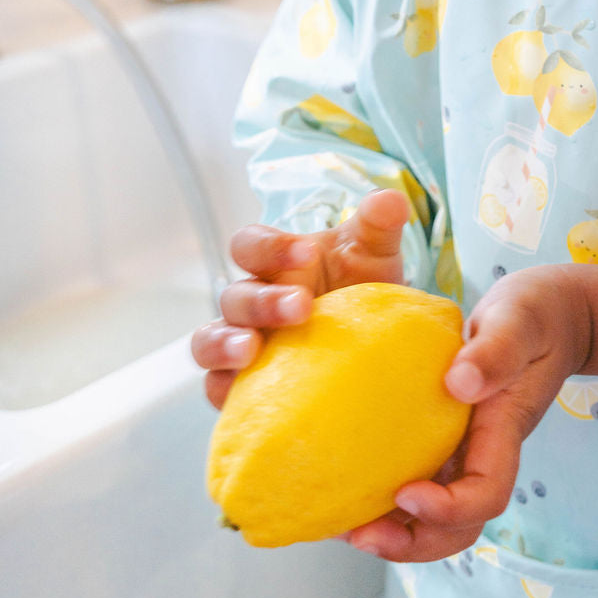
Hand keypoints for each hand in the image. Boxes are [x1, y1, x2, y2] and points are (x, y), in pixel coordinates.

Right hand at [191, 188, 408, 410]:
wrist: (371, 338)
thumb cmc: (361, 284)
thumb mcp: (373, 252)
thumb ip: (378, 224)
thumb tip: (390, 200)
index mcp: (273, 261)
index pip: (250, 244)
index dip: (271, 247)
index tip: (309, 253)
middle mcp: (251, 300)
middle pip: (235, 296)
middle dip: (264, 301)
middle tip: (302, 306)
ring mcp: (242, 342)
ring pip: (208, 341)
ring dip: (225, 344)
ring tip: (251, 352)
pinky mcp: (244, 385)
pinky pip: (218, 388)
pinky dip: (226, 391)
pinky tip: (248, 397)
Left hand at [344, 265, 590, 561]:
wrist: (547, 317)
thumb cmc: (534, 316)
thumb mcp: (518, 321)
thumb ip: (496, 350)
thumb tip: (458, 383)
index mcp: (502, 432)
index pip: (485, 494)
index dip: (447, 509)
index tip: (406, 492)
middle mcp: (481, 453)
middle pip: (457, 526)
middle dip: (412, 542)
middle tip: (359, 535)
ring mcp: (463, 450)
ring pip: (434, 514)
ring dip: (393, 530)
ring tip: (341, 524)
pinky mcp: (443, 437)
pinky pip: (417, 477)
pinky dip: (383, 493)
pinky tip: (345, 482)